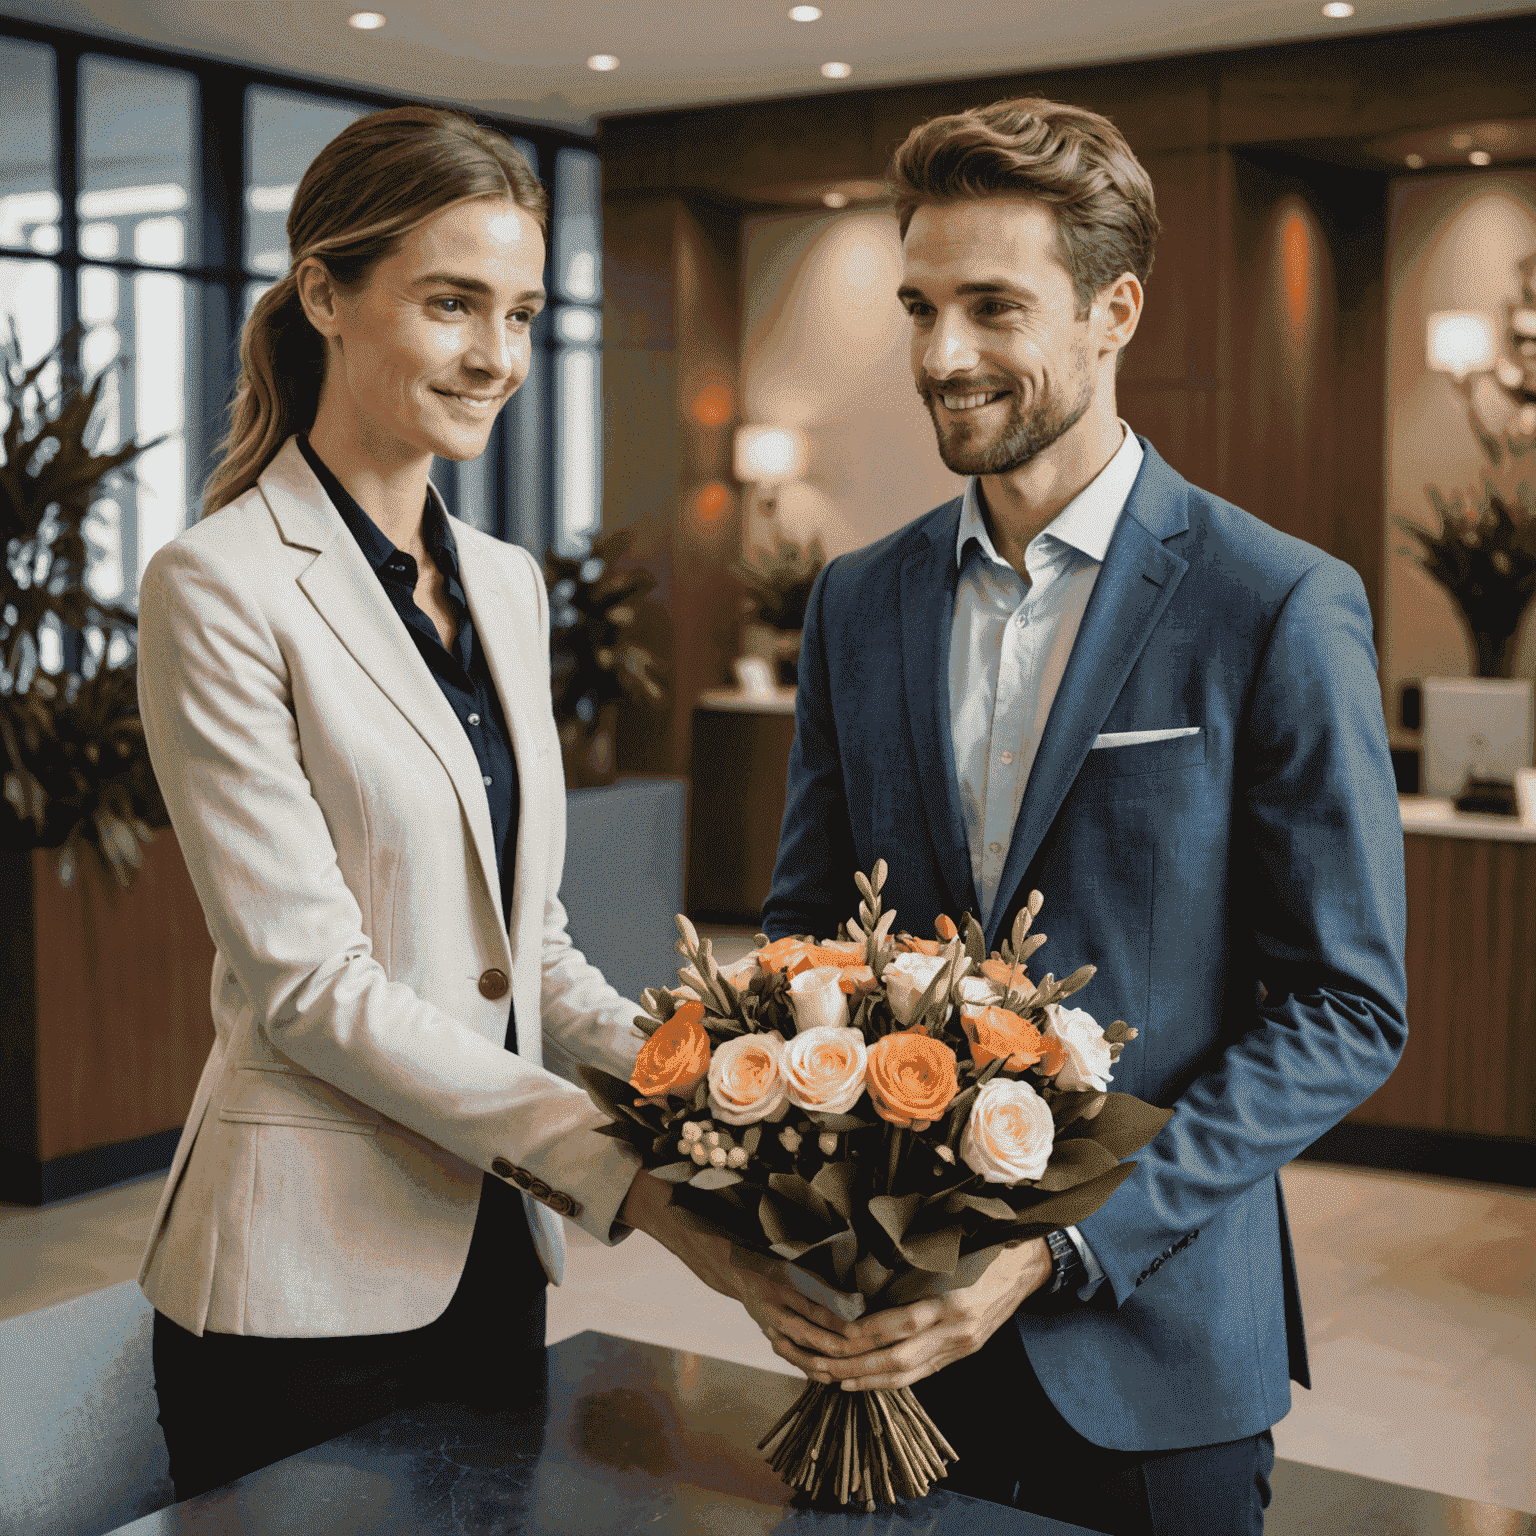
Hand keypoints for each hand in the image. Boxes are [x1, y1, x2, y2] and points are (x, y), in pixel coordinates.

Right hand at [619, 1170, 857, 1376]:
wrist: (732, 1266)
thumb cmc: (768, 1255)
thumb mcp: (791, 1257)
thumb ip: (819, 1274)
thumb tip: (852, 1288)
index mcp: (781, 1284)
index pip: (814, 1305)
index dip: (839, 1318)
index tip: (861, 1326)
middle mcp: (773, 1309)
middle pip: (809, 1333)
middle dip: (838, 1345)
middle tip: (863, 1352)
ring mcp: (769, 1326)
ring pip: (799, 1351)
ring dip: (825, 1362)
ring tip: (850, 1369)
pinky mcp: (770, 1336)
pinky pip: (791, 1357)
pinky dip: (809, 1368)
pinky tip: (829, 1376)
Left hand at [798, 1236, 1052, 1392]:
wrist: (1028, 1265)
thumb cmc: (987, 1245)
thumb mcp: (956, 1245)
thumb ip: (918, 1260)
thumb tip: (868, 1262)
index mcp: (956, 1300)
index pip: (904, 1322)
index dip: (869, 1329)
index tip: (835, 1329)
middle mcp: (958, 1331)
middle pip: (900, 1357)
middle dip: (858, 1363)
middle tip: (822, 1363)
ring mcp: (961, 1347)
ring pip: (908, 1373)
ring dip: (868, 1378)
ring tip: (834, 1378)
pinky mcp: (962, 1354)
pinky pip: (921, 1375)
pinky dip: (890, 1381)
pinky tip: (865, 1381)